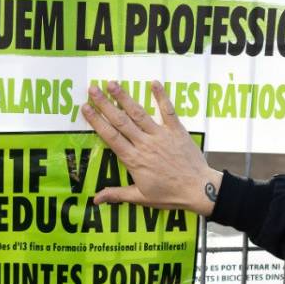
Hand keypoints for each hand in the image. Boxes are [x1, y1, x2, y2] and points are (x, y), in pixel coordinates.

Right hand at [81, 80, 222, 216]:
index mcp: (134, 160)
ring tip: (112, 83)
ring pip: (139, 113)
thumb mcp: (141, 198)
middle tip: (92, 89)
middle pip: (121, 121)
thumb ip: (117, 195)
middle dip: (105, 104)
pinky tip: (154, 83)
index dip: (97, 121)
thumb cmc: (170, 195)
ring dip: (125, 97)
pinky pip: (168, 111)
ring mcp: (161, 135)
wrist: (199, 189)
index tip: (85, 108)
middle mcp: (145, 144)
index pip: (110, 137)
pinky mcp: (176, 131)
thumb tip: (95, 200)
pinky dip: (161, 97)